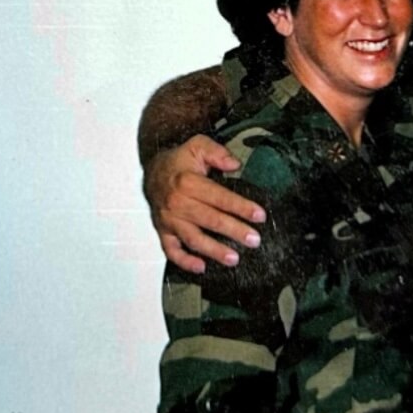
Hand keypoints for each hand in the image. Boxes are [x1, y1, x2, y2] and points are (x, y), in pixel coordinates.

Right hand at [144, 135, 265, 272]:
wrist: (152, 172)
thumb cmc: (179, 162)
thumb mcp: (197, 146)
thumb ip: (217, 152)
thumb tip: (235, 164)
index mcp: (188, 182)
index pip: (219, 197)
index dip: (241, 207)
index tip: (259, 215)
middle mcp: (177, 203)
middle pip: (210, 220)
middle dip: (234, 231)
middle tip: (254, 240)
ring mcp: (169, 220)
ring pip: (193, 239)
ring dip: (214, 251)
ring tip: (234, 258)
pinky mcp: (163, 231)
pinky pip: (171, 250)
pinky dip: (184, 261)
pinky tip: (201, 267)